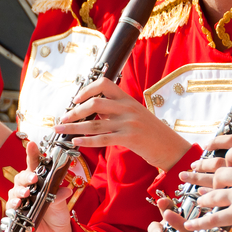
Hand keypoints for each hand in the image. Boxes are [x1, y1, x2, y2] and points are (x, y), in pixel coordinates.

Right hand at [6, 141, 72, 231]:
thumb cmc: (58, 217)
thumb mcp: (61, 206)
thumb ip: (59, 197)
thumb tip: (65, 190)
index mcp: (40, 182)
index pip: (35, 165)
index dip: (32, 154)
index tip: (32, 144)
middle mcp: (29, 189)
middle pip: (21, 177)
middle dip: (26, 177)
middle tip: (33, 179)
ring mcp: (21, 201)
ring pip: (14, 191)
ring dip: (19, 191)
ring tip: (27, 194)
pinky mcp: (17, 214)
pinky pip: (11, 207)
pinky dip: (14, 205)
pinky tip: (18, 205)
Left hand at [54, 78, 191, 169]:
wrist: (171, 147)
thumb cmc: (152, 133)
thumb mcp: (135, 115)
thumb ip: (116, 111)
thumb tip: (94, 110)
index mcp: (128, 99)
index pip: (104, 84)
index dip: (86, 90)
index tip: (75, 100)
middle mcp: (127, 108)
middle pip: (94, 102)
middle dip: (74, 111)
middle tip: (63, 119)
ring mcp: (128, 123)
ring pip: (94, 123)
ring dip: (73, 127)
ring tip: (60, 130)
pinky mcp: (129, 138)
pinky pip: (103, 138)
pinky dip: (87, 141)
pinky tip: (76, 142)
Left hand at [183, 142, 231, 231]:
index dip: (226, 155)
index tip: (223, 160)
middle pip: (219, 173)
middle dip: (206, 177)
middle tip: (196, 179)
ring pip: (213, 195)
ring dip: (203, 199)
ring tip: (198, 201)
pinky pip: (213, 218)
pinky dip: (199, 223)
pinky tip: (190, 224)